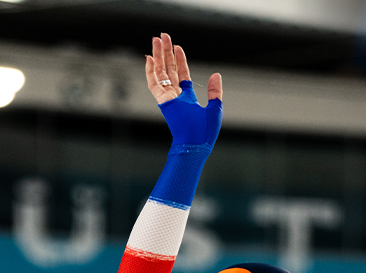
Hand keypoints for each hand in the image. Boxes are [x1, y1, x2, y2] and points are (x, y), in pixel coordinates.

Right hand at [144, 33, 221, 148]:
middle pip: (169, 69)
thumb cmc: (205, 131)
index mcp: (187, 97)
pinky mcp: (162, 101)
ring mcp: (167, 97)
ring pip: (160, 72)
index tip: (178, 47)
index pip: (182, 74)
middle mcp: (175, 96)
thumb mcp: (215, 108)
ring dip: (157, 56)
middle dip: (165, 52)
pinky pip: (153, 83)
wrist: (196, 143)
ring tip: (156, 40)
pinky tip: (149, 58)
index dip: (180, 60)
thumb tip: (216, 74)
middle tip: (163, 36)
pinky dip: (150, 71)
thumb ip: (214, 91)